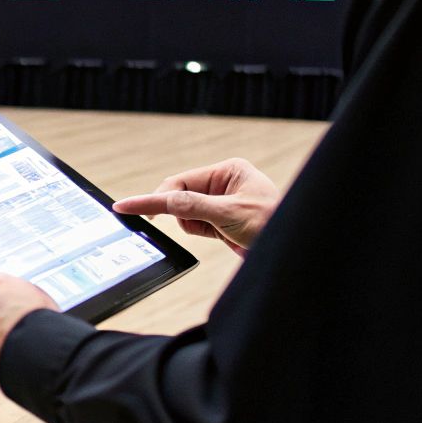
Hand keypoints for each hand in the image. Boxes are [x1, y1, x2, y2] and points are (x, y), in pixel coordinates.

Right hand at [111, 157, 279, 256]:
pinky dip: (201, 232)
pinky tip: (222, 236)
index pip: (180, 182)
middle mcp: (224, 184)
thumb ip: (192, 205)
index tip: (127, 206)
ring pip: (186, 214)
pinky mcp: (222, 222)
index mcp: (228, 171)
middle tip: (202, 224)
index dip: (155, 197)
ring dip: (196, 225)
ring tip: (223, 232)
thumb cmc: (273, 223)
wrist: (294, 250)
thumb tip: (163, 201)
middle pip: (180, 196)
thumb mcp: (229, 213)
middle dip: (184, 213)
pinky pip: (196, 225)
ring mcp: (222, 204)